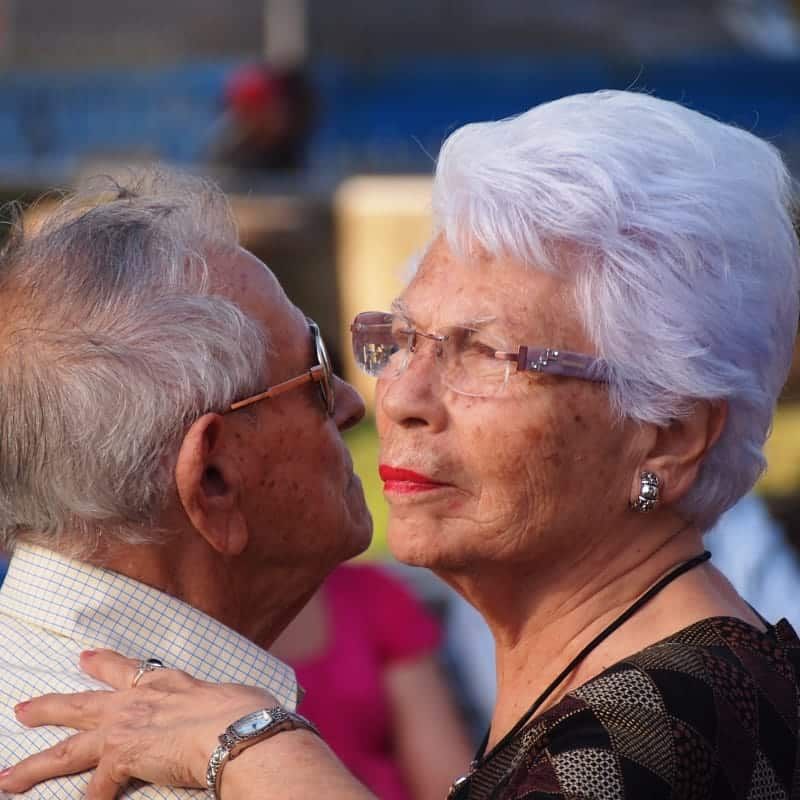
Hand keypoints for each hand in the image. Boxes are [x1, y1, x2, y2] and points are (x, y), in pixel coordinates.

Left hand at [0, 649, 273, 798]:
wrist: (237, 728)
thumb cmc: (245, 711)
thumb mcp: (226, 695)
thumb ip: (211, 703)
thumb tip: (233, 710)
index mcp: (165, 682)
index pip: (126, 669)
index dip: (102, 663)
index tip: (84, 658)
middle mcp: (137, 701)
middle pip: (82, 704)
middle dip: (50, 707)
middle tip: (23, 709)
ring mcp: (124, 728)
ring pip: (67, 749)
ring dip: (34, 765)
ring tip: (7, 778)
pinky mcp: (121, 757)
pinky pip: (96, 789)